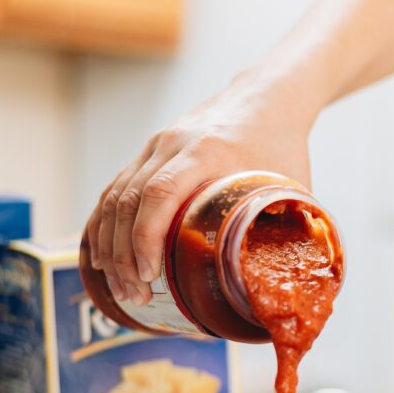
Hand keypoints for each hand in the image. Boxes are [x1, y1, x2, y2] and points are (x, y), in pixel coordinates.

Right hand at [85, 78, 314, 304]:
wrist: (267, 97)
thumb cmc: (282, 144)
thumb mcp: (290, 186)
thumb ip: (284, 231)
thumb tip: (280, 282)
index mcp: (206, 150)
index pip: (161, 193)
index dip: (147, 236)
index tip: (149, 274)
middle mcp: (172, 144)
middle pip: (129, 199)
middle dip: (125, 253)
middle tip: (135, 295)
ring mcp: (156, 146)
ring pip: (115, 196)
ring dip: (111, 245)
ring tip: (122, 287)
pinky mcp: (150, 152)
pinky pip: (116, 189)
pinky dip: (105, 224)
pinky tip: (103, 256)